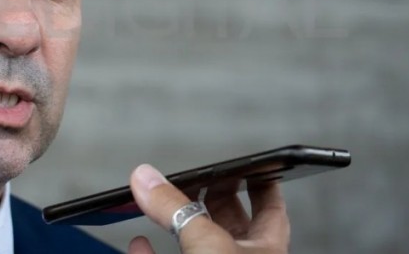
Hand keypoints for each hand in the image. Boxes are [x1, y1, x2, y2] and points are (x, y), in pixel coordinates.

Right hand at [127, 164, 289, 253]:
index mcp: (265, 247)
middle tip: (198, 176)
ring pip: (194, 243)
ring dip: (174, 223)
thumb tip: (147, 179)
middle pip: (228, 219)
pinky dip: (148, 253)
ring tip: (159, 204)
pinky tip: (138, 244)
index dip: (262, 180)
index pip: (270, 204)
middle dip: (211, 195)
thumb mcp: (208, 244)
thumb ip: (176, 210)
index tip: (255, 163)